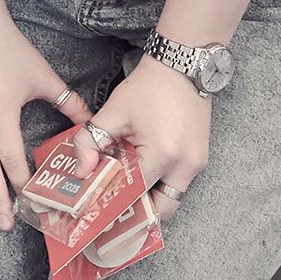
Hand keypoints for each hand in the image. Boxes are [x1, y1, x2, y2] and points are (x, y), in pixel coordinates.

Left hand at [86, 57, 212, 215]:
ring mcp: (197, 162)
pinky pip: (180, 182)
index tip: (98, 213)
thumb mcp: (113, 112)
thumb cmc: (147, 87)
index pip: (136, 194)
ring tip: (125, 196)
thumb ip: (91, 141)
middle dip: (139, 213)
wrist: (181, 66)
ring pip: (174, 197)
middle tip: (115, 213)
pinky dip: (161, 184)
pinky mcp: (200, 157)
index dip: (115, 204)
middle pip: (163, 208)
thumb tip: (81, 171)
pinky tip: (141, 176)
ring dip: (151, 199)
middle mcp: (186, 165)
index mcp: (163, 155)